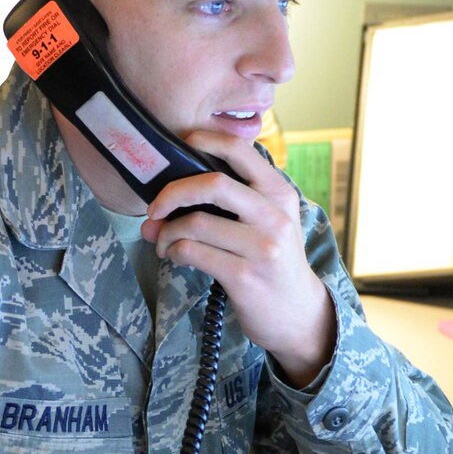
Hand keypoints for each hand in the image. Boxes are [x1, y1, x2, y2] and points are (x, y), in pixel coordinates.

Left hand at [141, 132, 336, 385]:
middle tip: (154, 209)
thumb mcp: (268, 222)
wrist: (298, 313)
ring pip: (195, 223)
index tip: (183, 143)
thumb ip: (228, 204)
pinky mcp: (244, 276)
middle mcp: (275, 216)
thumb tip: (162, 202)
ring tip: (163, 242)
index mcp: (279, 193)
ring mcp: (261, 247)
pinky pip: (193, 253)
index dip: (207, 140)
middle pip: (213, 185)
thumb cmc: (273, 261)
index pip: (242, 152)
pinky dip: (174, 252)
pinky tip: (175, 256)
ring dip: (167, 233)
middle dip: (172, 193)